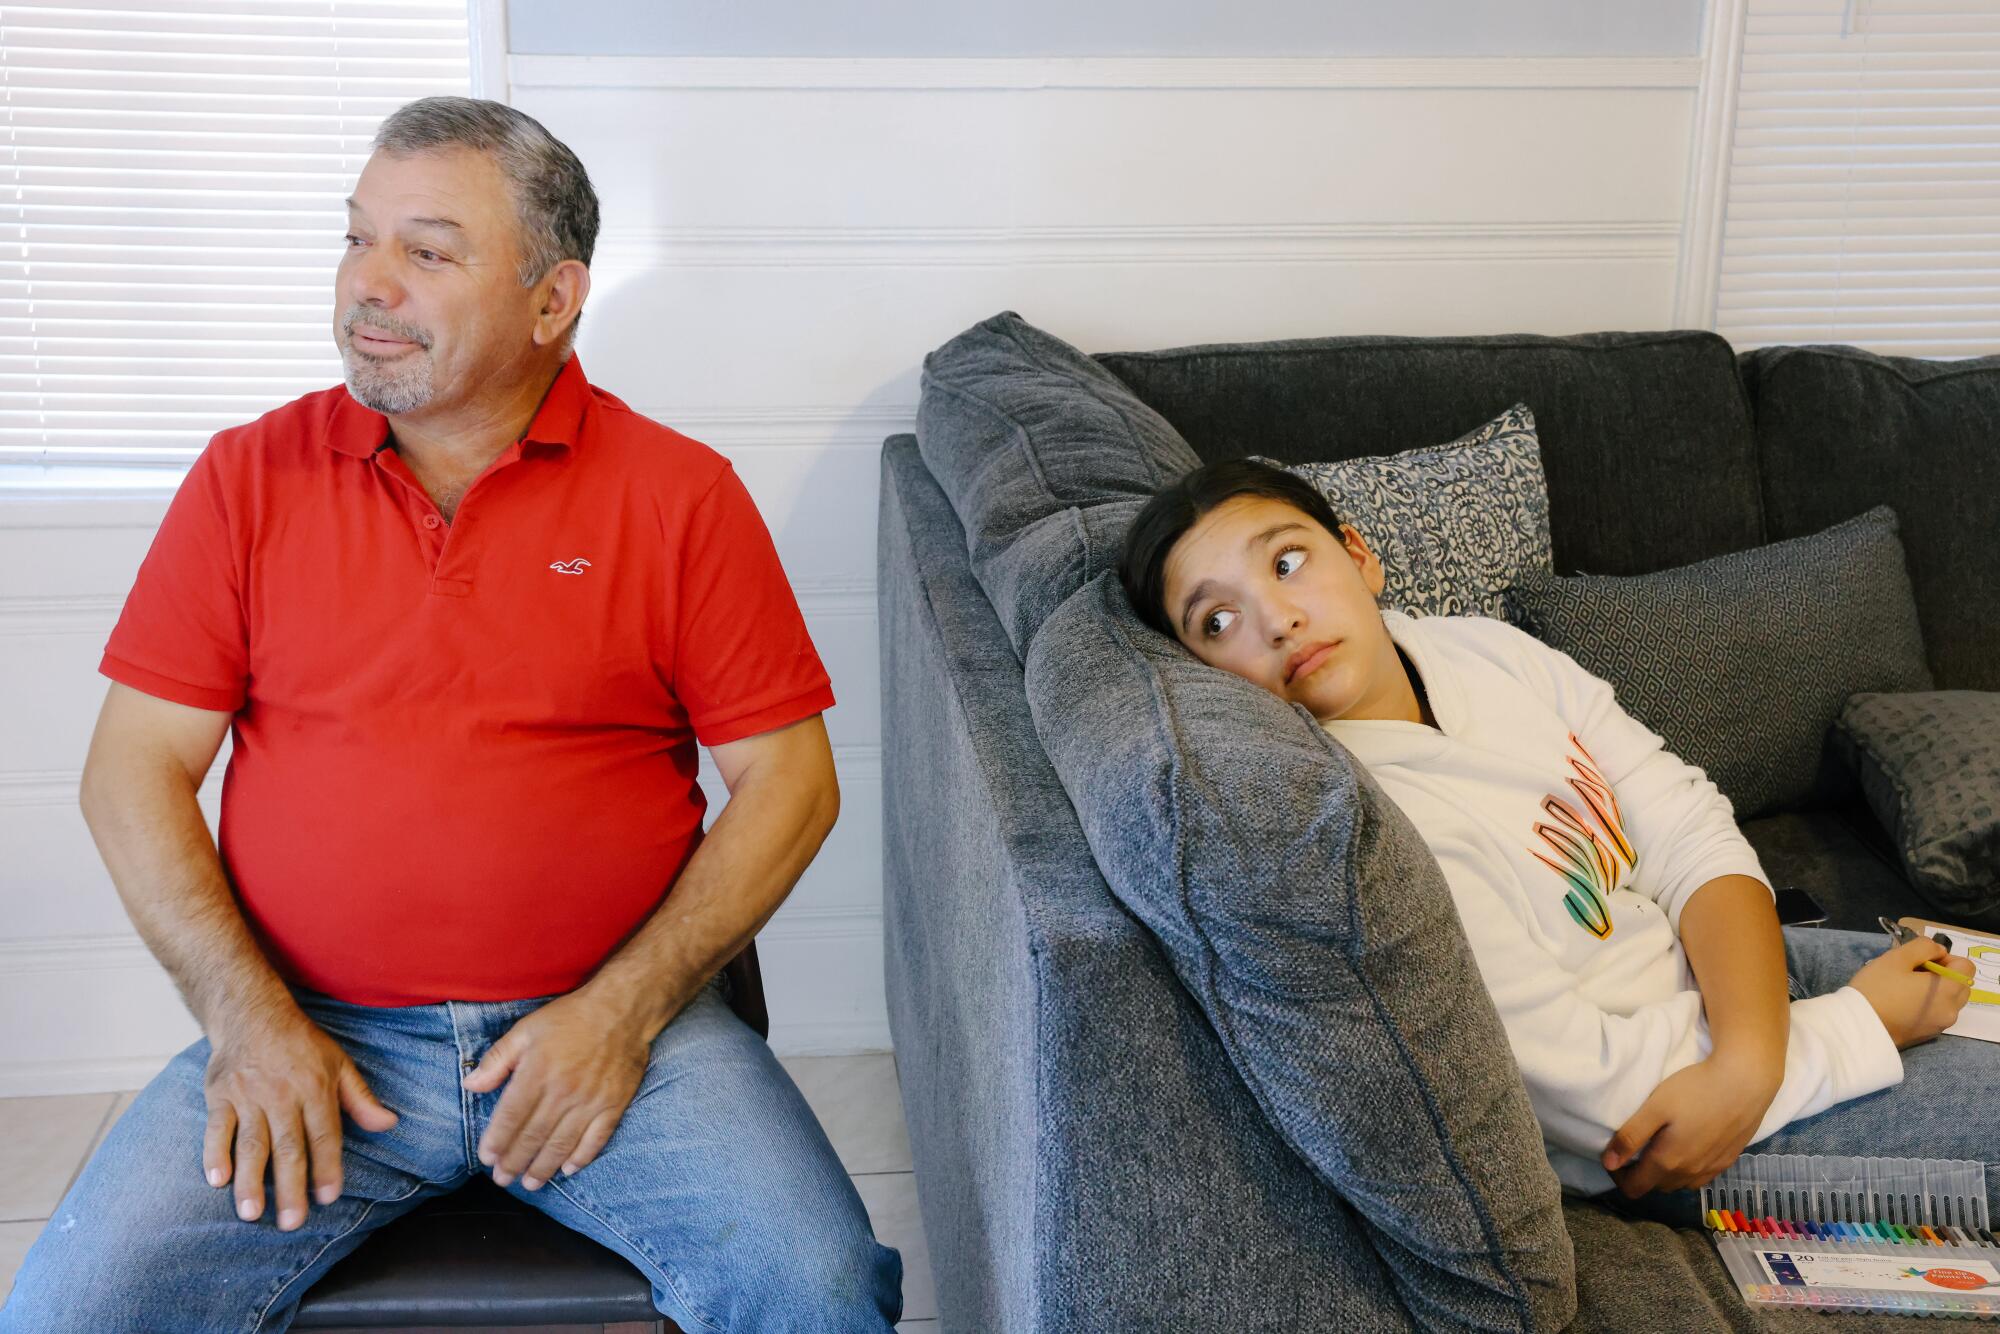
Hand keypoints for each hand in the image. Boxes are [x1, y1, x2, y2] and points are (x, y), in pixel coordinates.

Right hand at [203, 1011, 397, 1229]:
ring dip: (250, 1180)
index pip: (324, 1135)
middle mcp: (282, 1095)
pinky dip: (215, 1154)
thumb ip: (361, 1099)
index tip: (329, 1196)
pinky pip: (217, 1129)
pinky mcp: (220, 1096)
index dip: (328, 1166)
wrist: (252, 1014)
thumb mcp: (339, 1064)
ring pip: (252, 1144)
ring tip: (252, 1213)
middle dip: (290, 1187)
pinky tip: (217, 1181)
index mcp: (315, 1088)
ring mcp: (249, 1096)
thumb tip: (389, 1124)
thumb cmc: (301, 1044)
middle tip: (292, 1223)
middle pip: (288, 1147)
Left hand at [462, 989, 650, 1189]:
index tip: (487, 1158)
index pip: (511, 1117)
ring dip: (543, 1168)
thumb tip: (471, 1085)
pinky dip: (582, 1158)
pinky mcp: (613, 1105)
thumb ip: (497, 1059)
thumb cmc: (570, 1018)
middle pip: (533, 1136)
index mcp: (537, 1073)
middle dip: (514, 1162)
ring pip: (562, 1144)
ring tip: (530, 1183)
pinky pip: (596, 1139)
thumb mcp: (526, 1029)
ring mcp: (590, 1101)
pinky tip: (568, 1169)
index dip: (496, 1141)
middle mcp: (562, 1092)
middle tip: (502, 1179)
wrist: (622, 1010)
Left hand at [1601, 1054, 1780, 1197]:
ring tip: (1659, 1145)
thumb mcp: (1655, 1108)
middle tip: (1635, 1145)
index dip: (1618, 1176)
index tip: (1614, 1154)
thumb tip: (1608, 1163)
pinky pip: (1700, 1177)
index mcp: (1668, 1162)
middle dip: (1640, 1173)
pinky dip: (1686, 1169)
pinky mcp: (1728, 1160)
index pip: (1635, 1188)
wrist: (1745, 1083)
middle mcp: (1690, 1173)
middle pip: (1656, 1186)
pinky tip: (1687, 1147)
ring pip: (1679, 1183)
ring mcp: (1712, 1169)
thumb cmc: (1695, 1091)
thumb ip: (1630, 1137)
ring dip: (1664, 1173)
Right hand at [1849, 937, 1974, 1047]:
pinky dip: (1928, 1005)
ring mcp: (1941, 1025)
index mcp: (1948, 990)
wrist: (1859, 1027)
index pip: (1966, 966)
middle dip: (1943, 974)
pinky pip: (1938, 1013)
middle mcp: (1952, 1010)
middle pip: (1960, 984)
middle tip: (1913, 973)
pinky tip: (1903, 1004)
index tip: (1921, 960)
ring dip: (1936, 990)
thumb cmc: (1877, 988)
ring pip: (1949, 1000)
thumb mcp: (1896, 957)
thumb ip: (1923, 947)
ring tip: (1906, 989)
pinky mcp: (1929, 1034)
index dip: (1945, 957)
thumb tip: (1938, 951)